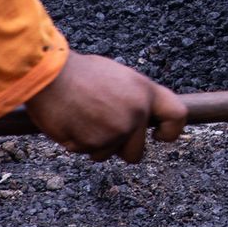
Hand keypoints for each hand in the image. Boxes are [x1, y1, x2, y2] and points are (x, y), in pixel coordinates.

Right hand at [23, 52, 186, 163]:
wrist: (50, 75)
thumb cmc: (78, 72)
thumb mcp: (118, 78)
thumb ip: (133, 98)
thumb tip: (141, 116)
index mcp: (145, 91)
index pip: (177, 116)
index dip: (171, 131)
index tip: (158, 136)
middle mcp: (137, 112)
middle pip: (137, 151)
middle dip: (120, 148)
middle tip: (102, 132)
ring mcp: (118, 129)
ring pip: (107, 154)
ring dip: (94, 144)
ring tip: (80, 118)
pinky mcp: (96, 142)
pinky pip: (86, 151)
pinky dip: (76, 142)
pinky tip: (69, 122)